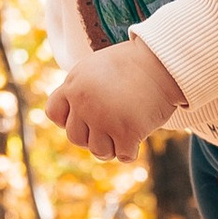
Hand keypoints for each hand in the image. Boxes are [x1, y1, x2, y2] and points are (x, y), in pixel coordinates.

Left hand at [47, 39, 185, 162]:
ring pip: (98, 151)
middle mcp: (84, 103)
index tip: (87, 115)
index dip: (69, 119)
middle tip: (111, 124)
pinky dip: (131, 150)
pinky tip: (138, 135)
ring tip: (125, 130)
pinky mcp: (127, 131)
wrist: (163, 63)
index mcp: (74, 85)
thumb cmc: (132, 65)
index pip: (54, 114)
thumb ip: (78, 90)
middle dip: (92, 136)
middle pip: (76, 138)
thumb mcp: (95, 68)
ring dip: (112, 146)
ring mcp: (104, 118)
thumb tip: (65, 120)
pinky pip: (124, 156)